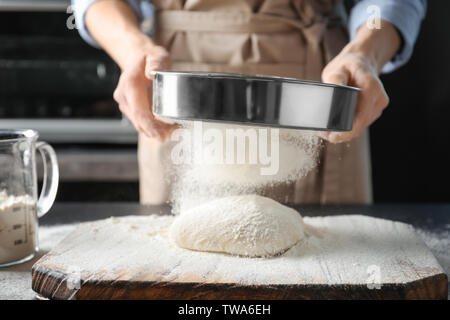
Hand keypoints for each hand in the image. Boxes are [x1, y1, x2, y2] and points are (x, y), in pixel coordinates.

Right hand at [113, 45, 174, 139]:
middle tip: (173, 134)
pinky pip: (140, 121)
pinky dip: (152, 127)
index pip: (138, 111)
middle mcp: (124, 96)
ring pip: (139, 123)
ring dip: (154, 131)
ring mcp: (126, 103)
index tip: (161, 134)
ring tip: (173, 132)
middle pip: (139, 121)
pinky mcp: (130, 107)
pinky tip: (165, 128)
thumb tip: (151, 73)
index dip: (150, 125)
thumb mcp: (156, 55)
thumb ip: (155, 63)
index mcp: (130, 84)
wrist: (138, 56)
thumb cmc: (149, 57)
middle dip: (155, 131)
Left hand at [319, 20, 400, 142]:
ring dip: (344, 131)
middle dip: (341, 133)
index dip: (344, 131)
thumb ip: (335, 81)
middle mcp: (378, 99)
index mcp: (371, 88)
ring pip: (360, 127)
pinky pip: (361, 123)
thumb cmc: (347, 65)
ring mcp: (378, 106)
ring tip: (325, 131)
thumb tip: (332, 96)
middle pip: (359, 125)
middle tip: (322, 134)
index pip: (359, 118)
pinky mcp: (375, 110)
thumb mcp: (337, 70)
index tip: (328, 134)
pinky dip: (349, 126)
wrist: (361, 61)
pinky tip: (335, 125)